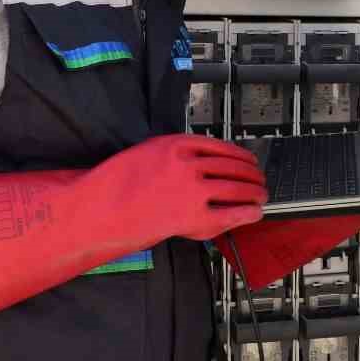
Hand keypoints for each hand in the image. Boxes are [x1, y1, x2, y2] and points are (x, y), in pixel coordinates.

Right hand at [89, 133, 267, 242]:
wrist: (98, 210)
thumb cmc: (115, 185)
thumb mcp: (147, 153)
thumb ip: (177, 155)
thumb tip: (205, 164)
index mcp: (177, 144)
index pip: (222, 146)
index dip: (241, 155)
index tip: (249, 160)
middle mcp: (189, 163)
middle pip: (234, 167)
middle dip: (252, 175)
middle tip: (260, 180)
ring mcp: (193, 190)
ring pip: (237, 188)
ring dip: (255, 192)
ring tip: (261, 196)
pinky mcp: (193, 216)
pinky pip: (231, 213)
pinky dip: (247, 213)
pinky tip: (255, 213)